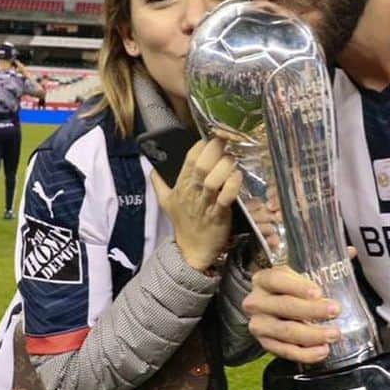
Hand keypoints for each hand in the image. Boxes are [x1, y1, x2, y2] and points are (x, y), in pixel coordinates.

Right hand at [151, 137, 241, 271]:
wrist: (191, 251)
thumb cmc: (183, 222)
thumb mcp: (165, 201)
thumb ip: (159, 183)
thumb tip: (151, 169)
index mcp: (182, 185)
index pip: (190, 158)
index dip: (203, 145)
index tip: (215, 138)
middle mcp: (192, 192)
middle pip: (200, 165)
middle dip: (214, 150)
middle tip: (226, 143)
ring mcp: (205, 204)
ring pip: (212, 180)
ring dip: (224, 166)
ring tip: (232, 160)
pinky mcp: (218, 216)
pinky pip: (225, 199)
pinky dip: (232, 186)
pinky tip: (238, 177)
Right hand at [242, 265, 342, 363]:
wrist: (268, 309)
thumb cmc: (288, 289)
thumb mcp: (299, 272)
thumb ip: (323, 263)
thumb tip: (351, 251)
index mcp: (264, 279)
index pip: (277, 280)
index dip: (298, 286)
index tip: (318, 292)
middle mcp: (256, 301)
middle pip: (284, 307)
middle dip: (312, 310)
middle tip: (335, 310)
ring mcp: (259, 324)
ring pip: (285, 331)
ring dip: (312, 335)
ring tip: (334, 334)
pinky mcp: (264, 344)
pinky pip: (285, 351)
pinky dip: (305, 354)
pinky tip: (322, 351)